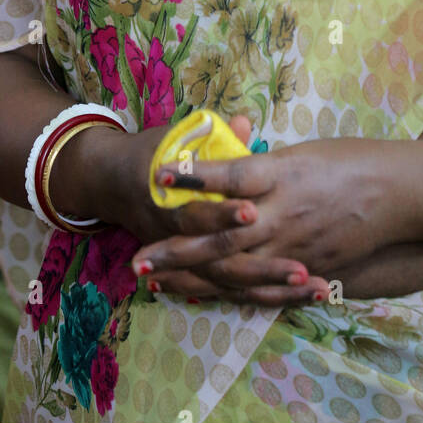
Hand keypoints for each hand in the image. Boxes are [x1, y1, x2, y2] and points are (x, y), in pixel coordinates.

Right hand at [51, 113, 329, 307]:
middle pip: (221, 257)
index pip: (198, 211)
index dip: (223, 214)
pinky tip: (300, 300)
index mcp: (169, 196)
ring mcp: (186, 257)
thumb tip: (244, 123)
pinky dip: (262, 297)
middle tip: (301, 268)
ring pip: (230, 281)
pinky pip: (228, 291)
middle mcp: (178, 233)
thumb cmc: (150, 150)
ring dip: (271, 286)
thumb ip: (212, 135)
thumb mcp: (174, 136)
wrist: (108, 179)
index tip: (253, 213)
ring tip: (314, 287)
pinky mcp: (194, 270)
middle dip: (262, 265)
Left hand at [130, 137, 420, 301]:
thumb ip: (263, 162)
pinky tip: (203, 295)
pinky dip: (230, 292)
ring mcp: (294, 245)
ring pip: (235, 267)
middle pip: (222, 234)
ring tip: (156, 282)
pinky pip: (263, 285)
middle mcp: (283, 212)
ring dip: (192, 276)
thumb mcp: (303, 151)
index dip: (196, 176)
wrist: (398, 193)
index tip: (160, 174)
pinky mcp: (306, 267)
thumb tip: (228, 156)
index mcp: (283, 174)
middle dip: (177, 249)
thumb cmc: (351, 161)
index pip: (232, 176)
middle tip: (137, 259)